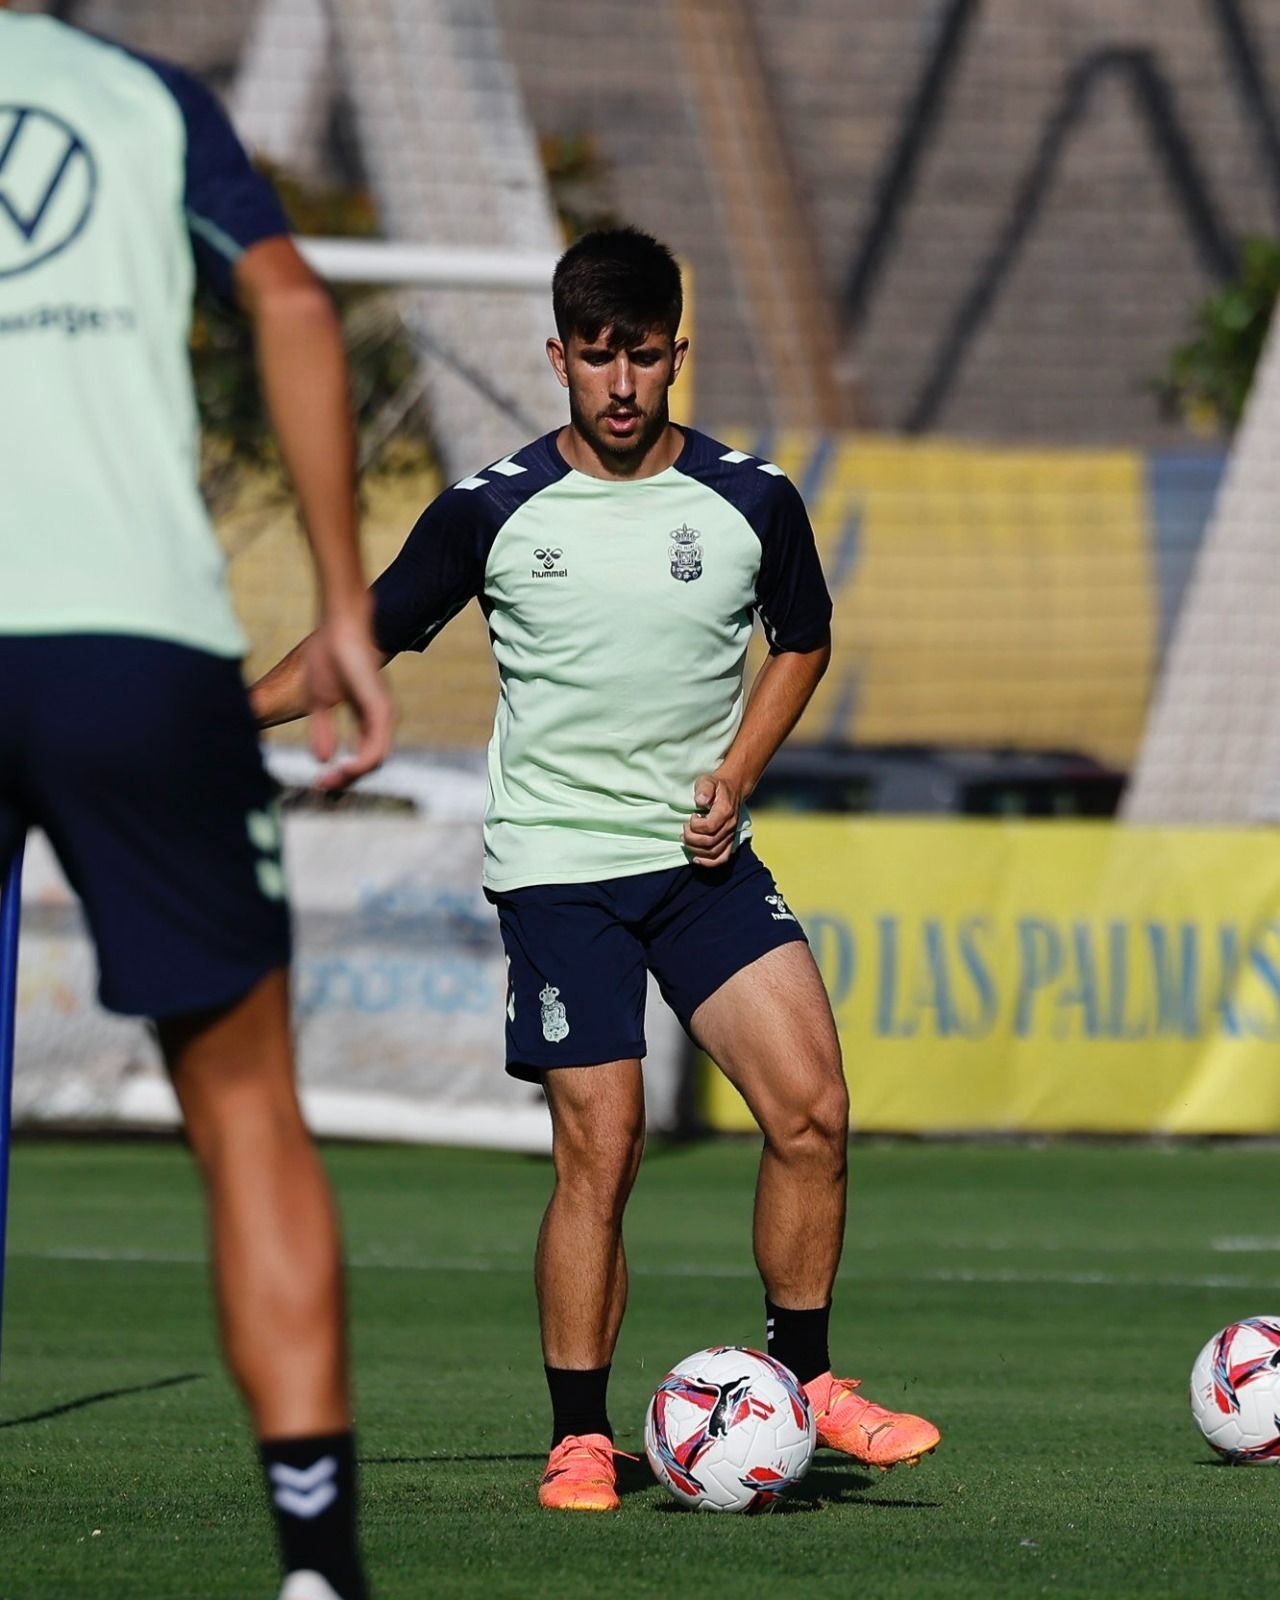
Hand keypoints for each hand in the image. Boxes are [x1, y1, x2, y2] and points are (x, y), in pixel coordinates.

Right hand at [304, 605, 393, 791]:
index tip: (320, 783)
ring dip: (352, 775)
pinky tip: (343, 768)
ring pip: (375, 759)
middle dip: (346, 778)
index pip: (362, 755)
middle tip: (322, 786)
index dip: (343, 772)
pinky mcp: (380, 708)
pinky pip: (376, 746)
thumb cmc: (328, 656)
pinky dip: (360, 762)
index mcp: (367, 717)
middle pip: (370, 762)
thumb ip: (322, 730)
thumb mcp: (319, 702)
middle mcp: (380, 718)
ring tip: (329, 781)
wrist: (337, 627)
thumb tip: (323, 759)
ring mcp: (383, 713)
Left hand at [682, 771, 741, 868]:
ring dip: (696, 849)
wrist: (733, 788)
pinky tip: (697, 859)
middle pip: (710, 842)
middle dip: (691, 838)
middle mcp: (731, 826)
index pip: (709, 827)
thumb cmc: (716, 785)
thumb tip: (700, 800)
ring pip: (714, 852)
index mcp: (726, 811)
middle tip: (684, 829)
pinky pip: (722, 858)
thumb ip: (704, 788)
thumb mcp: (708, 780)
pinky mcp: (730, 841)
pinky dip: (709, 862)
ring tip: (686, 839)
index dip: (695, 826)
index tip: (691, 817)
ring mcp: (731, 835)